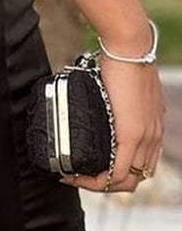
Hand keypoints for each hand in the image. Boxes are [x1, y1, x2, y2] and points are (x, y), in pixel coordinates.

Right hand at [59, 53, 166, 193]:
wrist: (130, 46)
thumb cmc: (124, 58)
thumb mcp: (127, 86)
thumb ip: (118, 98)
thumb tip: (95, 96)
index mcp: (154, 126)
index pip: (141, 165)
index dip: (117, 173)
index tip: (92, 167)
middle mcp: (154, 137)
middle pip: (135, 179)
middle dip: (106, 185)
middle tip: (81, 176)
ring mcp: (145, 138)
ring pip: (126, 181)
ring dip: (99, 185)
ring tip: (76, 177)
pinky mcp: (131, 135)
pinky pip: (117, 172)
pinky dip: (97, 180)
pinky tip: (79, 175)